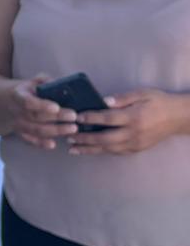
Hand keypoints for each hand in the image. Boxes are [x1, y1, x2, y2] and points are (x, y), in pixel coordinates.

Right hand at [8, 75, 77, 149]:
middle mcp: (16, 111)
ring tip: (73, 129)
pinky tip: (53, 144)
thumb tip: (62, 85)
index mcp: (18, 95)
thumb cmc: (27, 91)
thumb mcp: (33, 81)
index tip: (56, 107)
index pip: (28, 101)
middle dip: (56, 118)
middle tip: (74, 117)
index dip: (42, 105)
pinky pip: (31, 140)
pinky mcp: (21, 133)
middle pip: (36, 117)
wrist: (8, 102)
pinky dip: (41, 144)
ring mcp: (18, 123)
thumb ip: (46, 81)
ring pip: (36, 130)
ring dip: (55, 131)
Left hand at [69, 89, 189, 154]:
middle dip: (85, 139)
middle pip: (105, 138)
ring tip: (73, 148)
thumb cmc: (158, 102)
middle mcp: (134, 133)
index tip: (76, 117)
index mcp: (134, 117)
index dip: (91, 118)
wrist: (178, 118)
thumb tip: (103, 101)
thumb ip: (122, 98)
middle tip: (68, 137)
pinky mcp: (138, 149)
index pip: (108, 119)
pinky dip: (102, 151)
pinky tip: (91, 150)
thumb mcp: (142, 93)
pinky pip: (117, 152)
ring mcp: (136, 144)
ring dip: (90, 149)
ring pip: (109, 149)